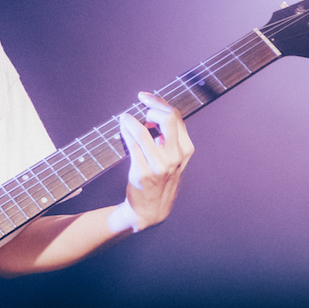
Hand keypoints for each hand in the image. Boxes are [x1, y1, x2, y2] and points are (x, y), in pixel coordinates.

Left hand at [112, 91, 194, 233]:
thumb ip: (167, 138)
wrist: (151, 209)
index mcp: (185, 150)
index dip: (160, 103)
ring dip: (131, 120)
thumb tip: (151, 115)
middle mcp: (175, 157)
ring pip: (145, 132)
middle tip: (140, 105)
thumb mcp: (172, 159)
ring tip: (125, 118)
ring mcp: (159, 165)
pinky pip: (132, 145)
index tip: (147, 98)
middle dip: (152, 106)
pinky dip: (126, 132)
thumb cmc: (160, 180)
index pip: (176, 117)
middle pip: (168, 119)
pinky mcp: (142, 172)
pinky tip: (122, 128)